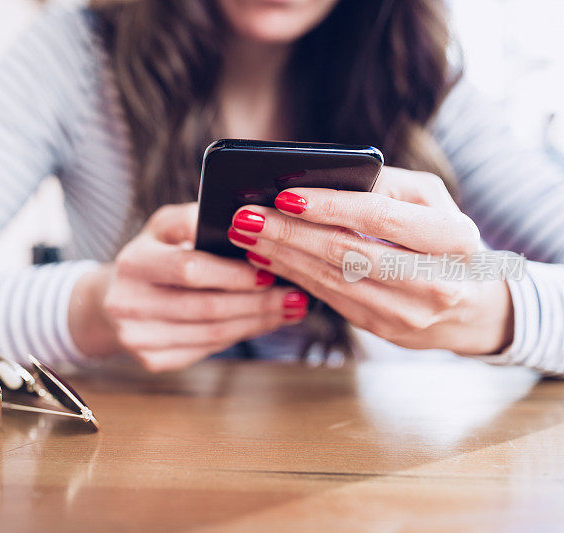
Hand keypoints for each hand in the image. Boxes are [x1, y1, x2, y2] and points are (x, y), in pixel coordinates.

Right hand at [70, 203, 309, 371]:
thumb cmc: (152, 255)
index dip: (234, 274)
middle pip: (206, 307)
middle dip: (257, 302)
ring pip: (212, 333)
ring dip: (257, 322)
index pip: (190, 269)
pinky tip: (262, 323)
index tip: (270, 271)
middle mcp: (128, 303)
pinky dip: (240, 336)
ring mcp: (138, 337)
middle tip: (294, 295)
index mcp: (133, 262)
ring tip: (288, 309)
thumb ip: (195, 220)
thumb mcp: (164, 227)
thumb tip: (246, 224)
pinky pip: (207, 349)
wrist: (112, 299)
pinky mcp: (152, 360)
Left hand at [226, 167, 513, 354]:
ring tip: (247, 235)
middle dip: (290, 234)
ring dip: (283, 257)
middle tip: (247, 217)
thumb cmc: (446, 240)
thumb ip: (387, 185)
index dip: (329, 206)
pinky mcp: (383, 329)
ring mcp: (407, 312)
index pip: (380, 217)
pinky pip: (330, 299)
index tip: (285, 195)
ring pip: (332, 280)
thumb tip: (329, 177)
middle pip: (347, 253)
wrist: (475, 307)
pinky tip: (268, 258)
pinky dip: (294, 276)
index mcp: (453, 239)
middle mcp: (434, 281)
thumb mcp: (432, 201)